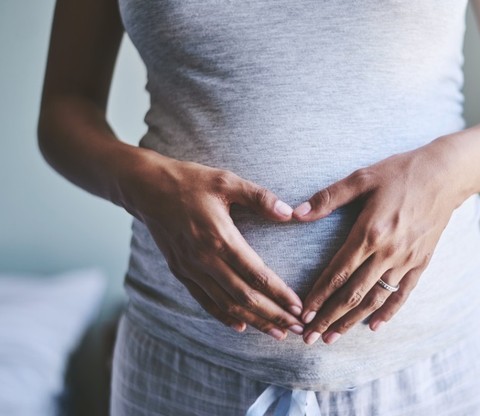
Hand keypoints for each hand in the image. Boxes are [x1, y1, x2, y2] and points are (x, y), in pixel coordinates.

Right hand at [122, 154, 304, 340]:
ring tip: (277, 333)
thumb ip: (260, 197)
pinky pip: (204, 300)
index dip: (279, 293)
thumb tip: (289, 213)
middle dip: (273, 315)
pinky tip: (242, 325)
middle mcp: (204, 259)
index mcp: (220, 237)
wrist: (147, 188)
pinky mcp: (180, 271)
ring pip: (226, 304)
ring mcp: (190, 268)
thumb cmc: (190, 181)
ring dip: (254, 320)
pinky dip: (224, 316)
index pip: (256, 274)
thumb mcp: (227, 181)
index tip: (298, 307)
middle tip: (296, 328)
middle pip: (244, 297)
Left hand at [291, 142, 464, 344]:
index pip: (338, 272)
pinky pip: (402, 293)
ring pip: (375, 298)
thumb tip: (296, 213)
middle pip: (353, 293)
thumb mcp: (362, 177)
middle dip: (328, 317)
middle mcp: (387, 251)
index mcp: (369, 232)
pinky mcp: (421, 262)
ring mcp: (406, 260)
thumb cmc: (400, 172)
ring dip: (352, 320)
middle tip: (310, 337)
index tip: (303, 313)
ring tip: (333, 337)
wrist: (445, 175)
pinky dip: (388, 311)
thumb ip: (329, 197)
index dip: (318, 295)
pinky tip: (374, 325)